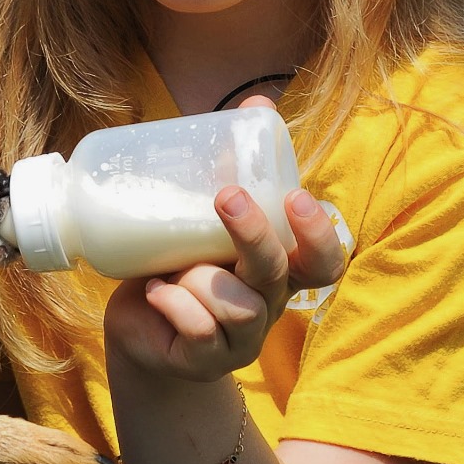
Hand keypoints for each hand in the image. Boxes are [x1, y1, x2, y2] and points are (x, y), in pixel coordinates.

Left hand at [103, 107, 346, 382]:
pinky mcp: (205, 359)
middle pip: (277, 273)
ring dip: (200, 280)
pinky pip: (200, 331)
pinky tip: (156, 291)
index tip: (297, 196)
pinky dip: (174, 305)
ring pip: (239, 305)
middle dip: (254, 235)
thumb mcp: (203, 216)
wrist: (140, 329)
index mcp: (277, 269)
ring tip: (171, 268)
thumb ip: (232, 168)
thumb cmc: (180, 261)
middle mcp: (267, 303)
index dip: (319, 234)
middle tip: (226, 198)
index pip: (323, 261)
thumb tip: (260, 103)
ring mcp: (240, 337)